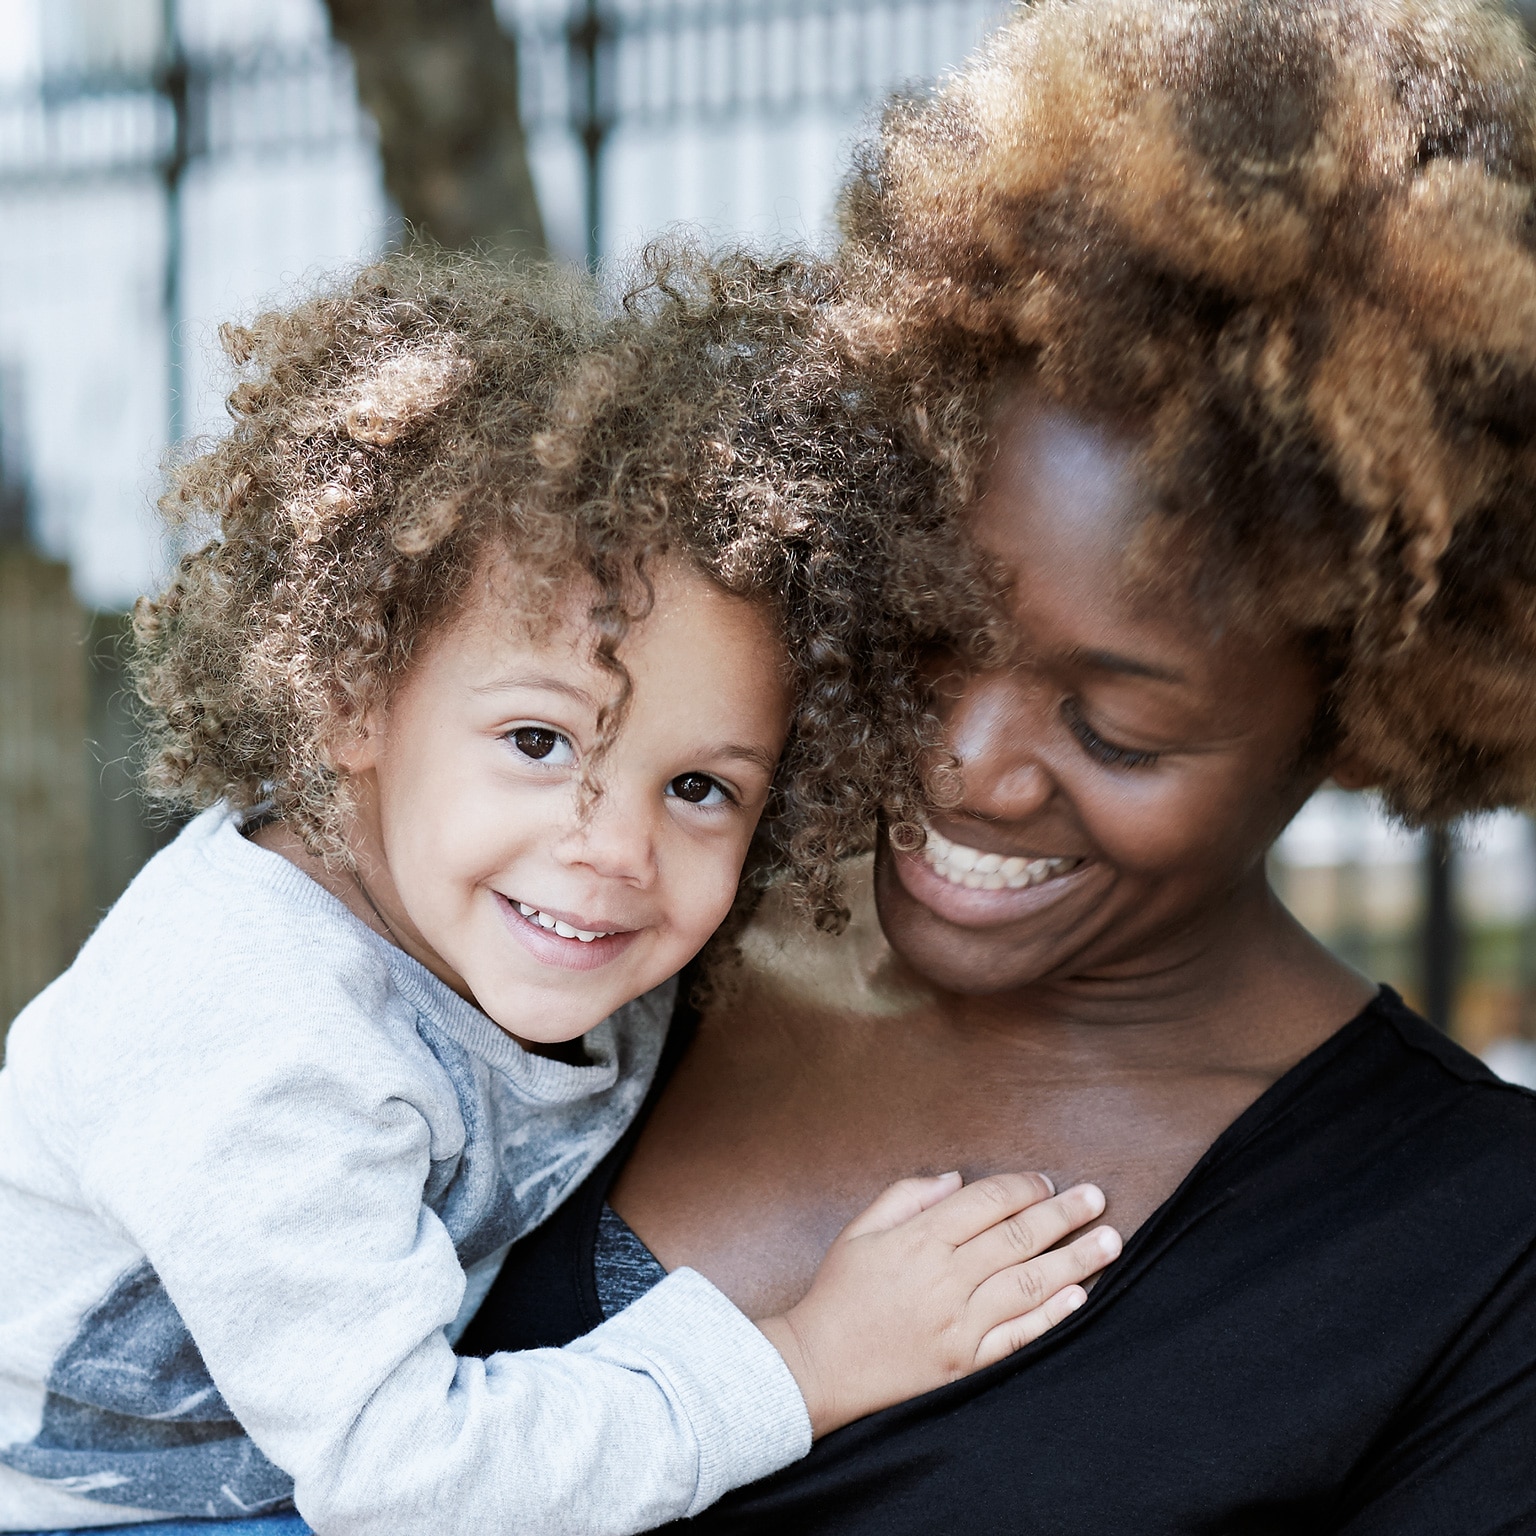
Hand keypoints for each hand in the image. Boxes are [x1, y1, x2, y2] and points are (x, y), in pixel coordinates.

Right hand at [756, 1172, 1119, 1437]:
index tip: (1048, 1181)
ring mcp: (958, 1325)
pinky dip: (1052, 1316)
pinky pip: (1018, 1338)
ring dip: (1074, 1261)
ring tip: (1110, 1242)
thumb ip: (907, 1196)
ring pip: (1028, 1285)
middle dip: (1063, 1215)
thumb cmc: (838, 1293)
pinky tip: (1080, 1296)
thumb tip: (957, 1178)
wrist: (818, 1367)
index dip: (1022, 1188)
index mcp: (918, 1240)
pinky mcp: (965, 1365)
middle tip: (1098, 1198)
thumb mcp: (860, 1230)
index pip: (985, 1202)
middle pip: (1016, 1238)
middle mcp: (944, 1279)